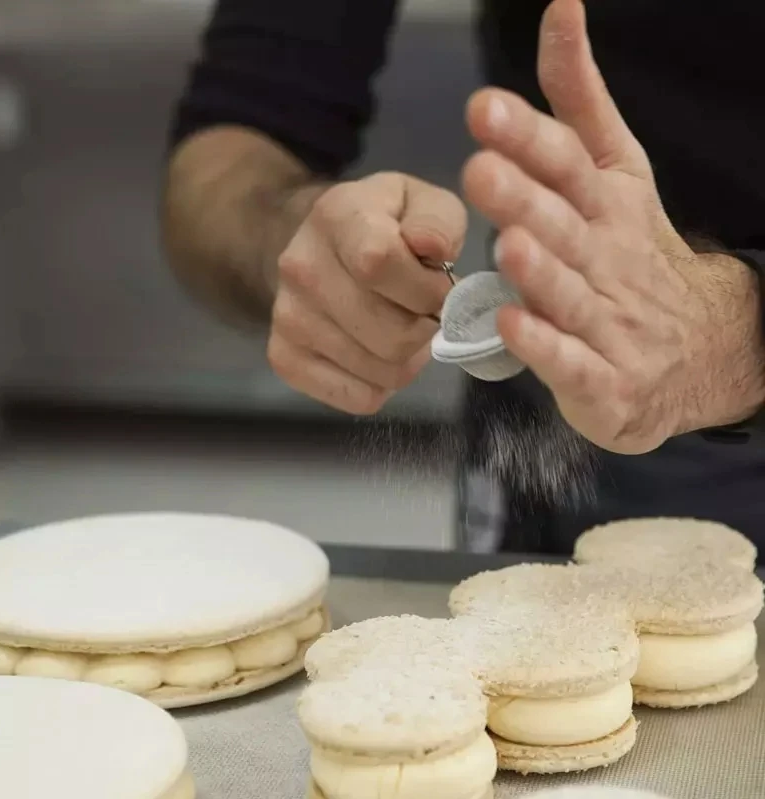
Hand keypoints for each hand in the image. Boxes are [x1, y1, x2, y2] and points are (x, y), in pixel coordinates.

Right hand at [268, 172, 465, 413]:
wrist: (318, 246)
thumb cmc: (384, 225)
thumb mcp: (420, 201)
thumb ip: (437, 221)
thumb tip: (433, 250)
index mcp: (336, 217)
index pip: (379, 262)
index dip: (426, 288)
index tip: (439, 287)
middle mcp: (300, 268)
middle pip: (391, 334)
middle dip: (425, 330)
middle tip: (424, 314)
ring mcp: (288, 318)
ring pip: (382, 372)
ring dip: (408, 359)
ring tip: (401, 329)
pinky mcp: (285, 358)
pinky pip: (360, 398)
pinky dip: (382, 385)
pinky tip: (378, 353)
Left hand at [462, 0, 737, 453]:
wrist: (700, 348)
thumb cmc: (634, 255)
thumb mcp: (616, 171)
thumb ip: (579, 102)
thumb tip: (559, 11)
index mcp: (608, 206)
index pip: (568, 164)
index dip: (529, 136)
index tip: (484, 108)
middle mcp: (608, 258)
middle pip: (565, 226)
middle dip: (523, 198)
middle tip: (481, 170)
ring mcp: (611, 321)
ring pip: (572, 294)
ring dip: (542, 271)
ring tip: (511, 245)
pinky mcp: (604, 378)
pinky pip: (573, 363)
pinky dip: (545, 347)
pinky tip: (513, 325)